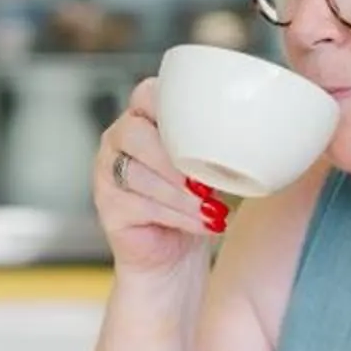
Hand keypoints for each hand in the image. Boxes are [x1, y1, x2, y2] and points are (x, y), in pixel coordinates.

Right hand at [93, 78, 226, 275]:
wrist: (176, 256)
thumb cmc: (195, 203)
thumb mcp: (211, 166)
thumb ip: (214, 147)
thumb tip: (244, 141)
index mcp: (144, 119)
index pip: (146, 95)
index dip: (170, 108)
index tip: (203, 133)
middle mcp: (118, 140)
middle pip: (135, 133)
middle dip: (173, 159)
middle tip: (204, 181)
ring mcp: (107, 173)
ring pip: (138, 174)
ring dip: (181, 194)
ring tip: (211, 208)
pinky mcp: (108, 207)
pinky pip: (141, 206)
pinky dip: (178, 216)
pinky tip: (202, 222)